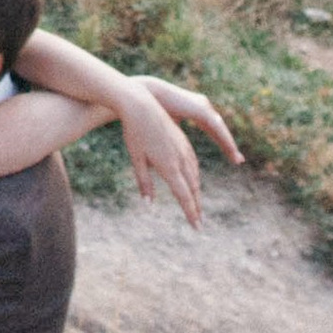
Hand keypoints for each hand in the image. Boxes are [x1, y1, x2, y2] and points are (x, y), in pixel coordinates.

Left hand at [118, 84, 204, 227]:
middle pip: (192, 188)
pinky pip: (192, 163)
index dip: (191, 212)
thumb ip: (144, 182)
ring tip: (195, 206)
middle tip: (198, 222)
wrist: (141, 105)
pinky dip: (194, 176)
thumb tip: (149, 205)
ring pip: (194, 175)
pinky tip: (192, 179)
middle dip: (195, 206)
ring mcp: (183, 149)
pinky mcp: (182, 141)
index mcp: (168, 166)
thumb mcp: (136, 159)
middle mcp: (179, 159)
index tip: (197, 227)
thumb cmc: (134, 133)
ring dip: (196, 192)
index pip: (184, 195)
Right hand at [153, 80, 242, 166]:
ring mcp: (202, 105)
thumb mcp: (166, 125)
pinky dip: (223, 139)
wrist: (144, 95)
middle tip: (238, 160)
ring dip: (229, 144)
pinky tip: (230, 150)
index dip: (220, 142)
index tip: (228, 156)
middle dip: (228, 146)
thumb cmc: (150, 109)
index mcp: (193, 109)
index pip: (211, 129)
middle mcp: (201, 106)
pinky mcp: (200, 108)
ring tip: (237, 159)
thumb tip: (169, 150)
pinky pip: (216, 127)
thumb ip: (172, 135)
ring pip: (220, 129)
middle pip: (218, 130)